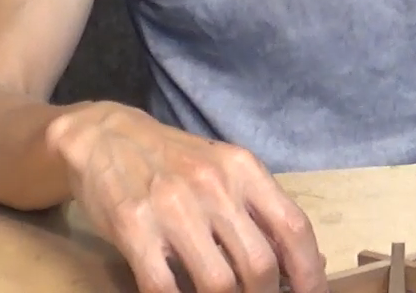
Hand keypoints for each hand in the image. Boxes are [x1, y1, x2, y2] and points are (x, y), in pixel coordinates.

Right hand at [51, 102, 329, 292]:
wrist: (106, 137)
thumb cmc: (174, 160)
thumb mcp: (224, 169)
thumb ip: (258, 208)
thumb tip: (300, 261)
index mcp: (243, 169)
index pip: (293, 228)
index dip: (309, 273)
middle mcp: (213, 186)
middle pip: (260, 265)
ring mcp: (172, 207)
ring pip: (218, 284)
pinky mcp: (133, 227)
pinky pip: (164, 286)